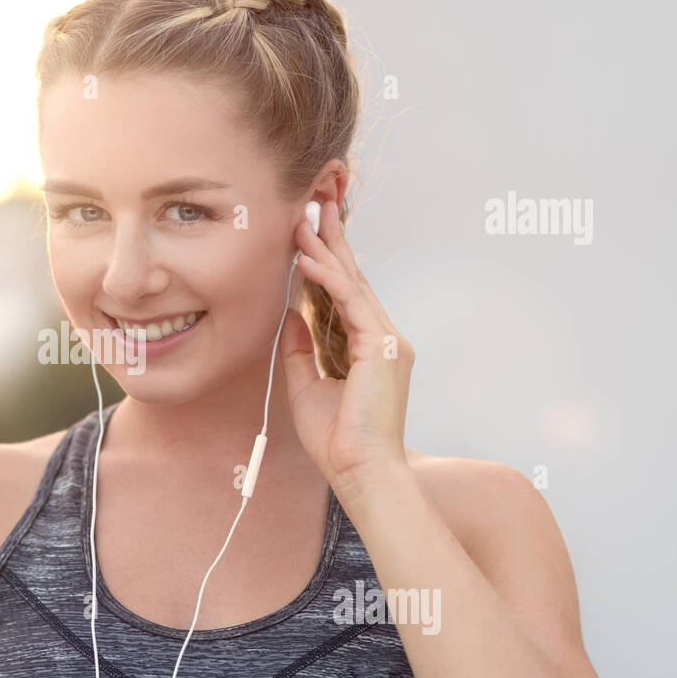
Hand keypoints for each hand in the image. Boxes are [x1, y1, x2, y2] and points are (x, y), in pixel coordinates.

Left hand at [278, 200, 414, 493]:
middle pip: (354, 278)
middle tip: (315, 205)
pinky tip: (309, 259)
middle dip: (332, 241)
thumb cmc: (337, 439)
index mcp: (368, 347)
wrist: (359, 472)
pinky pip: (352, 303)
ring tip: (305, 220)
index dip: (328, 261)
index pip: (346, 294)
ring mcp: (386, 341)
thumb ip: (300, 348)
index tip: (308, 232)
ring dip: (327, 250)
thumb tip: (290, 313)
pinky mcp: (381, 349)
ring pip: (353, 284)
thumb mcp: (306, 385)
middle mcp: (383, 338)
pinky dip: (329, 279)